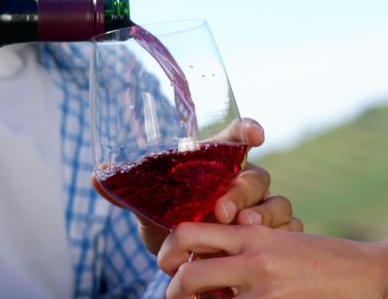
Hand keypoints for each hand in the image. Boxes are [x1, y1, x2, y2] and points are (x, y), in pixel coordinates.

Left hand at [91, 117, 302, 254]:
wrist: (190, 257)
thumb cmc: (173, 221)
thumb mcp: (152, 208)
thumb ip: (128, 191)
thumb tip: (97, 177)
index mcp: (218, 164)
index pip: (236, 137)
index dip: (247, 130)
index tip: (253, 133)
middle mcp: (244, 181)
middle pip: (255, 175)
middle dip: (241, 190)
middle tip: (223, 209)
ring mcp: (263, 208)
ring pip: (277, 202)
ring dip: (263, 214)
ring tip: (244, 228)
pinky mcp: (275, 234)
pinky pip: (291, 230)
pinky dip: (283, 238)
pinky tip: (271, 249)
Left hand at [158, 223, 380, 297]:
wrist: (363, 274)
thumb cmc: (318, 259)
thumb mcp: (276, 241)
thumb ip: (242, 246)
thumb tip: (200, 258)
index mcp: (250, 234)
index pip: (188, 232)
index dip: (168, 250)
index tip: (169, 264)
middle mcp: (253, 259)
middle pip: (186, 274)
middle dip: (172, 291)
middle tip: (175, 295)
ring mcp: (264, 289)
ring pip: (202, 297)